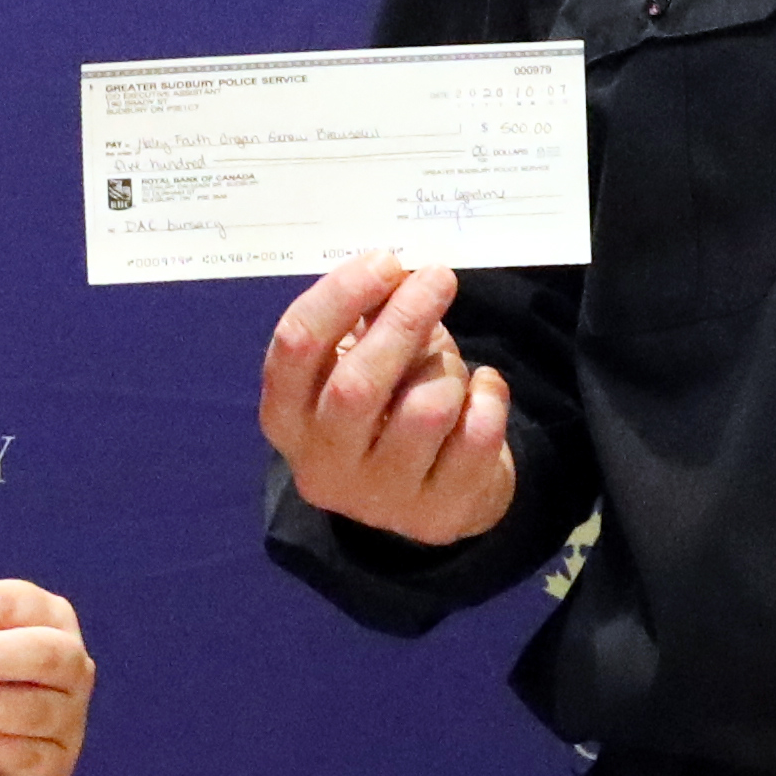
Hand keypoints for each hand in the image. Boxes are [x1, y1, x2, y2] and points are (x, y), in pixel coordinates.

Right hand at [263, 255, 515, 546]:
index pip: (296, 347)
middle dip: (404, 320)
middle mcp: (321, 464)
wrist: (431, 493)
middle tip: (438, 278)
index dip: (341, 295)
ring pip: (424, 412)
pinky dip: (489, 398)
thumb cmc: (390, 404)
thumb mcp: (364, 357)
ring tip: (449, 367)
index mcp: (286, 416)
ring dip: (447, 370)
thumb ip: (367, 317)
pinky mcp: (435, 513)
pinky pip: (476, 437)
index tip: (387, 261)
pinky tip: (483, 392)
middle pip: (357, 385)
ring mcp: (378, 497)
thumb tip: (394, 272)